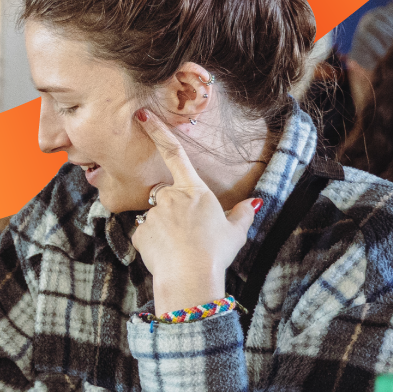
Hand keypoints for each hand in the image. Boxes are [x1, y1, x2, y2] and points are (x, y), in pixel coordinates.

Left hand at [131, 110, 258, 313]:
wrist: (190, 276)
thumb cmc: (216, 252)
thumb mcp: (236, 232)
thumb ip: (242, 214)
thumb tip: (253, 204)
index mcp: (195, 191)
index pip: (175, 153)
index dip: (158, 132)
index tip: (142, 115)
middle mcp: (170, 197)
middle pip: (167, 196)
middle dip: (174, 210)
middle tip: (189, 235)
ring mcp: (153, 214)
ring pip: (156, 217)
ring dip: (165, 228)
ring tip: (181, 248)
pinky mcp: (139, 232)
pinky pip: (146, 235)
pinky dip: (154, 243)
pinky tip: (166, 255)